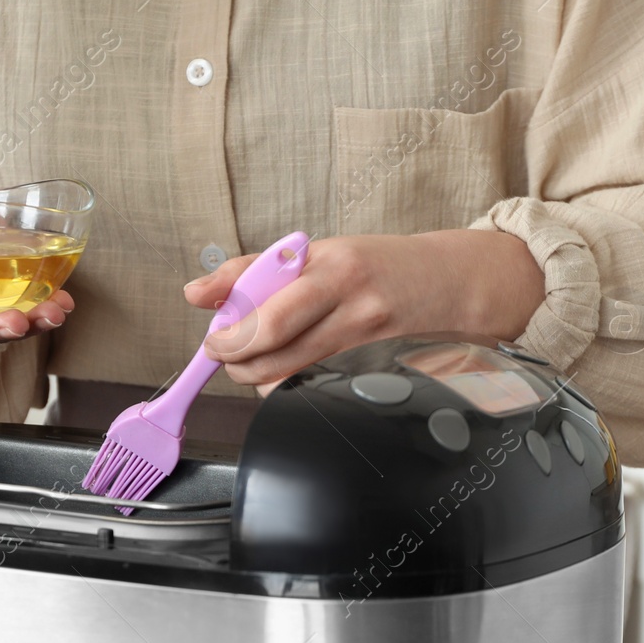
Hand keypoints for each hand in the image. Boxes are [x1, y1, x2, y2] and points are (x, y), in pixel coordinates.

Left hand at [183, 230, 544, 393]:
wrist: (447, 285)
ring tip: (261, 358)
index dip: (229, 333)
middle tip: (230, 354)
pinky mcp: (375, 369)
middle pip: (272, 349)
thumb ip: (253, 272)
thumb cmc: (377, 268)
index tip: (214, 340)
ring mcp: (366, 340)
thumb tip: (197, 293)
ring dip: (261, 376)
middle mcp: (350, 302)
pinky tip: (295, 369)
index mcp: (331, 266)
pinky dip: (292, 385)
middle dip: (237, 360)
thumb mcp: (317, 255)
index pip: (264, 305)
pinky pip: (316, 388)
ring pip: (290, 376)